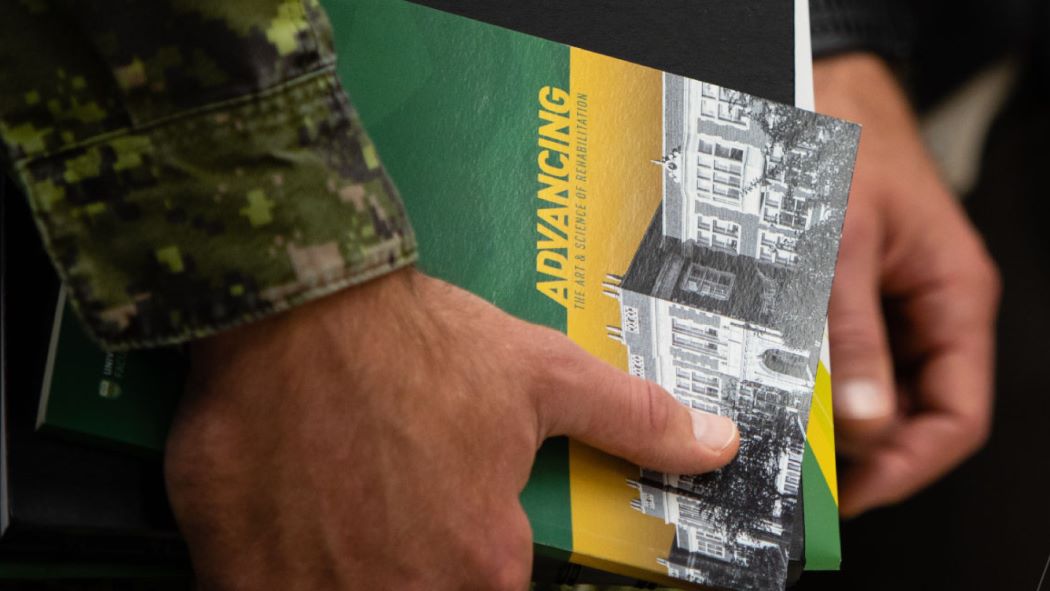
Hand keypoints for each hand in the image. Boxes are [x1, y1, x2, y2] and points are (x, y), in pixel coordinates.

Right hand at [164, 268, 738, 589]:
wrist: (296, 305)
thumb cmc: (416, 343)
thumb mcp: (540, 375)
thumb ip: (631, 424)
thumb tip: (718, 446)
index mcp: (480, 561)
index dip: (470, 560)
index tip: (450, 526)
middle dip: (408, 562)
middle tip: (387, 506)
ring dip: (346, 566)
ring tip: (342, 505)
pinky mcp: (239, 575)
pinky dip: (282, 568)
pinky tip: (291, 519)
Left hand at [815, 54, 1000, 516]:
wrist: (817, 91)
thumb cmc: (846, 144)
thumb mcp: (843, 244)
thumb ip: (850, 335)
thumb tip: (858, 419)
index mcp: (955, 298)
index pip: (955, 415)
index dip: (909, 465)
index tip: (857, 494)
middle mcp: (928, 307)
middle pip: (913, 409)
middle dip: (864, 450)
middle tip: (807, 477)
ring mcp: (889, 302)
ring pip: (872, 386)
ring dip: (833, 415)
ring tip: (786, 437)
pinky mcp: (850, 292)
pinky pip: (839, 353)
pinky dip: (812, 376)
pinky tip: (778, 387)